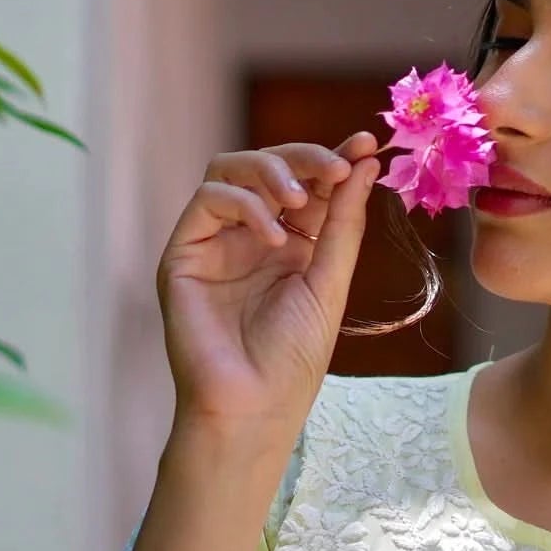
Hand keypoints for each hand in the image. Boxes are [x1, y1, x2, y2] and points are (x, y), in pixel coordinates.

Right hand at [155, 129, 380, 434]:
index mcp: (289, 244)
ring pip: (231, 168)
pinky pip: (208, 198)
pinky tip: (272, 237)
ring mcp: (215, 242)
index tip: (367, 143)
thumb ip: (343, 221)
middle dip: (306, 157)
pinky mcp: (183, 253)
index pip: (308, 184)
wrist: (253, 407)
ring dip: (272, 170)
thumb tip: (366, 162)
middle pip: (269, 165)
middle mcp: (249, 236)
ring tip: (302, 199)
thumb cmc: (292, 359)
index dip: (333, 159)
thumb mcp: (330, 281)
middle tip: (338, 165)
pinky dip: (245, 204)